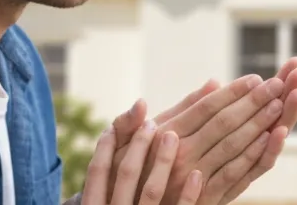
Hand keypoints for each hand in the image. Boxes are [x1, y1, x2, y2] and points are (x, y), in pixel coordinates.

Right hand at [82, 119, 202, 204]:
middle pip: (126, 174)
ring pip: (151, 191)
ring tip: (171, 137)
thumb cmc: (128, 189)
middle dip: (138, 146)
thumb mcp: (117, 169)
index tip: (127, 122)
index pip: (98, 169)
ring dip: (162, 163)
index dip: (107, 145)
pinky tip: (198, 175)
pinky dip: (187, 196)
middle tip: (151, 123)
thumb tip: (142, 101)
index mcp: (100, 199)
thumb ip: (125, 135)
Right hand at [108, 59, 296, 204]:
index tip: (255, 78)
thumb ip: (179, 108)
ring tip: (280, 103)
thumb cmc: (133, 167)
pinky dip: (254, 155)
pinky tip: (270, 138)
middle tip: (278, 83)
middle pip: (224, 123)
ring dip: (259, 123)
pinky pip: (234, 174)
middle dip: (253, 101)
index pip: (207, 108)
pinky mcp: (206, 199)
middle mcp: (181, 155)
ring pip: (233, 146)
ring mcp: (194, 179)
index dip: (233, 91)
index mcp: (167, 134)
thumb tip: (211, 82)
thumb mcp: (143, 133)